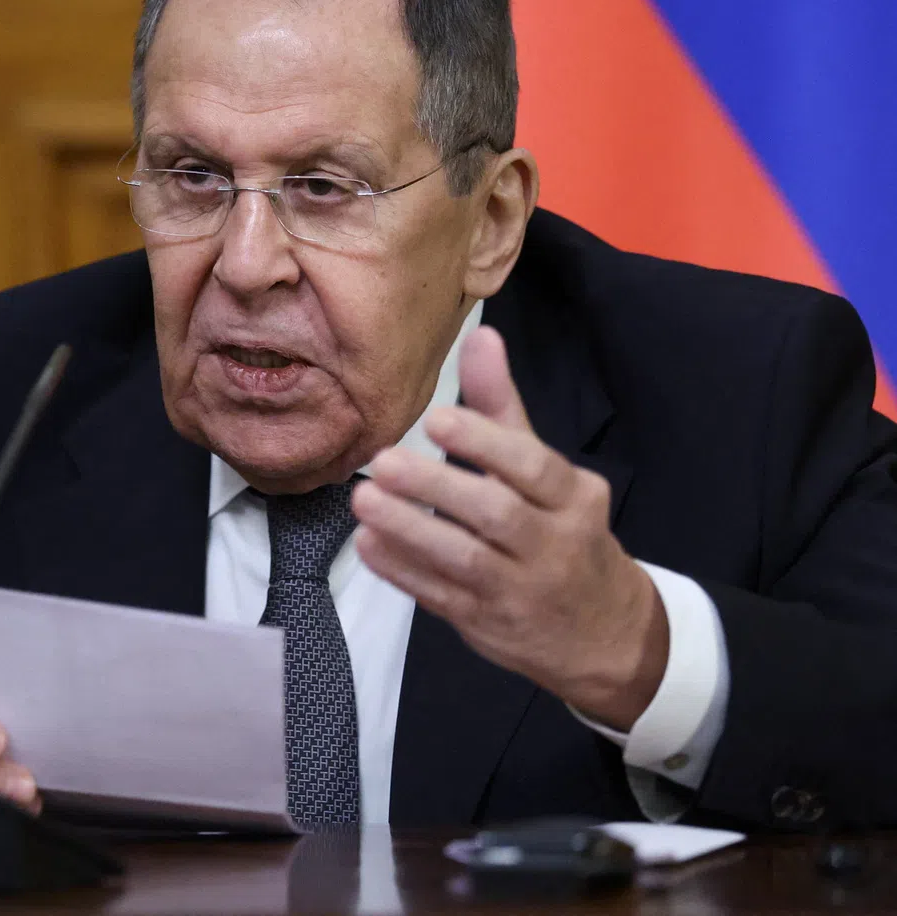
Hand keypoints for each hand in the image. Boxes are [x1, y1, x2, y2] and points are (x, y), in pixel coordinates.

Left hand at [353, 325, 668, 730]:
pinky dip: (403, 572)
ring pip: (465, 562)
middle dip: (436, 488)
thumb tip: (481, 335)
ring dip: (409, 531)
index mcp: (574, 498)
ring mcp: (521, 591)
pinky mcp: (489, 624)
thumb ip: (504, 406)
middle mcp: (554, 544)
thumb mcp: (547, 471)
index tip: (435, 419)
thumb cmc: (564, 530)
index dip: (484, 442)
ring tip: (363, 502)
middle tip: (381, 462)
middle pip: (497, 514)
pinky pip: (442, 599)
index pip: (532, 465)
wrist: (602, 631)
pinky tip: (369, 545)